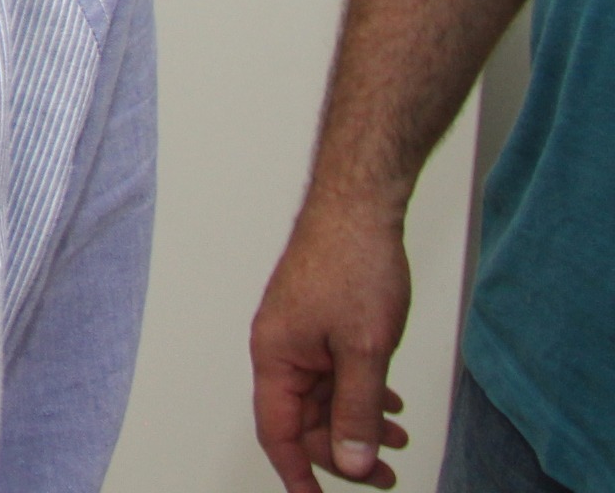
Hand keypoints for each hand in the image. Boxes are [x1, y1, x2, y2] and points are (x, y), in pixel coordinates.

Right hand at [251, 195, 414, 488]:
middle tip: (385, 475)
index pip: (278, 433)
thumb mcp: (365, 351)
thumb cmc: (352, 263)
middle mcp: (280, 349)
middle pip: (304, 421)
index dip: (298, 474)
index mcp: (275, 356)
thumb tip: (350, 461)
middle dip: (343, 452)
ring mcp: (300, 336)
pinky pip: (334, 375)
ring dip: (358, 424)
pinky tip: (387, 404)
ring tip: (396, 440)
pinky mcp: (318, 324)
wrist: (359, 207)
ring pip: (323, 398)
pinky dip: (361, 396)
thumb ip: (356, 411)